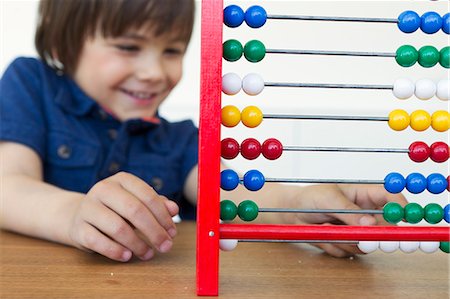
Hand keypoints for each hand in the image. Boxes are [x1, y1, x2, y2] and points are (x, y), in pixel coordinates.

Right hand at [67, 172, 178, 261]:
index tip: (172, 232)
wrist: (79, 215)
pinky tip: (127, 256)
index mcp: (122, 180)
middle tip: (165, 246)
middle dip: (154, 231)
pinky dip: (115, 251)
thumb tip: (174, 210)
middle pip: (134, 211)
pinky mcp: (78, 228)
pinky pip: (98, 242)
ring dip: (137, 244)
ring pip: (117, 227)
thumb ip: (157, 204)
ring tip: (148, 254)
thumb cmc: (117, 209)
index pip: (147, 196)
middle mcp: (103, 189)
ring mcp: (88, 208)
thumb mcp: (137, 202)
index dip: (163, 216)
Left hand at [283, 184, 406, 257]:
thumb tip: (370, 224)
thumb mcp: (328, 198)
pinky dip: (335, 245)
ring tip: (326, 226)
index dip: (402, 207)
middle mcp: (367, 214)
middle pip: (389, 227)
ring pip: (369, 243)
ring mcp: (359, 231)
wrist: (291, 214)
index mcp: (365, 195)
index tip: (407, 218)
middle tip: (378, 240)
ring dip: (348, 239)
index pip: (392, 199)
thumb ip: (349, 211)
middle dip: (386, 235)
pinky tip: (323, 233)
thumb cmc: (310, 198)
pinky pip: (351, 251)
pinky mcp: (349, 244)